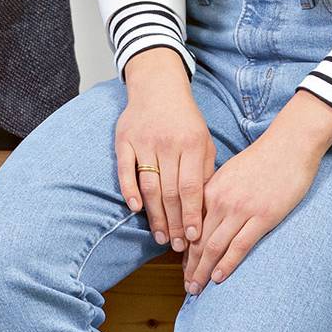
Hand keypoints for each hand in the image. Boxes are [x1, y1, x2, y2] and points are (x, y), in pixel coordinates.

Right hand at [114, 49, 214, 251]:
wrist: (158, 85)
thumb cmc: (185, 119)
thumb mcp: (204, 140)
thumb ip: (205, 170)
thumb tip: (207, 207)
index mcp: (191, 143)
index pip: (191, 187)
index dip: (192, 215)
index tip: (194, 238)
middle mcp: (167, 143)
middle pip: (170, 191)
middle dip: (175, 222)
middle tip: (176, 245)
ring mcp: (144, 141)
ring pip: (149, 185)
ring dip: (154, 214)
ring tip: (160, 236)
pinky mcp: (124, 139)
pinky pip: (125, 169)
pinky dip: (129, 190)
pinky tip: (136, 209)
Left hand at [185, 90, 331, 292]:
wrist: (289, 146)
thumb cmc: (261, 159)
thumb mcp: (229, 173)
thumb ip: (215, 194)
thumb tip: (205, 215)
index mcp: (210, 189)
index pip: (190, 226)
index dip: (185, 250)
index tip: (182, 266)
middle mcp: (221, 201)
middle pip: (198, 240)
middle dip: (190, 266)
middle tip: (187, 285)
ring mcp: (241, 210)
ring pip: (214, 246)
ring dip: (203, 270)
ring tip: (197, 288)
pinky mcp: (263, 217)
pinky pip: (240, 246)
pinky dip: (227, 264)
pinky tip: (218, 278)